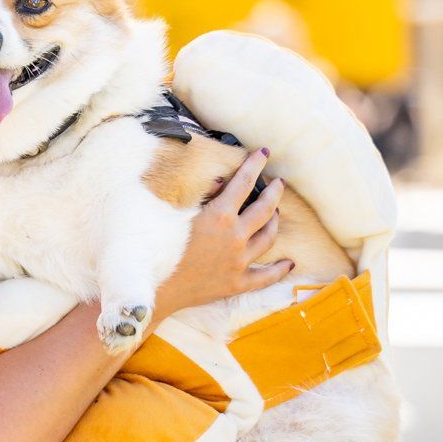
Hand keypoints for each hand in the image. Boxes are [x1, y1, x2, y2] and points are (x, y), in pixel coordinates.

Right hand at [155, 151, 293, 318]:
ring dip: (274, 222)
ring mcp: (239, 261)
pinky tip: (289, 263)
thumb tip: (219, 182)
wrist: (154, 288)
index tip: (264, 153)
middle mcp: (235, 238)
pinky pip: (266, 276)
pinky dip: (279, 269)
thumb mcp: (173, 212)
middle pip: (264, 210)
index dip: (255, 166)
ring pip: (268, 238)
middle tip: (278, 183)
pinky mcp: (237, 283)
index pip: (244, 184)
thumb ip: (199, 196)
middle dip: (274, 192)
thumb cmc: (156, 248)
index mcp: (219, 216)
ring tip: (276, 214)